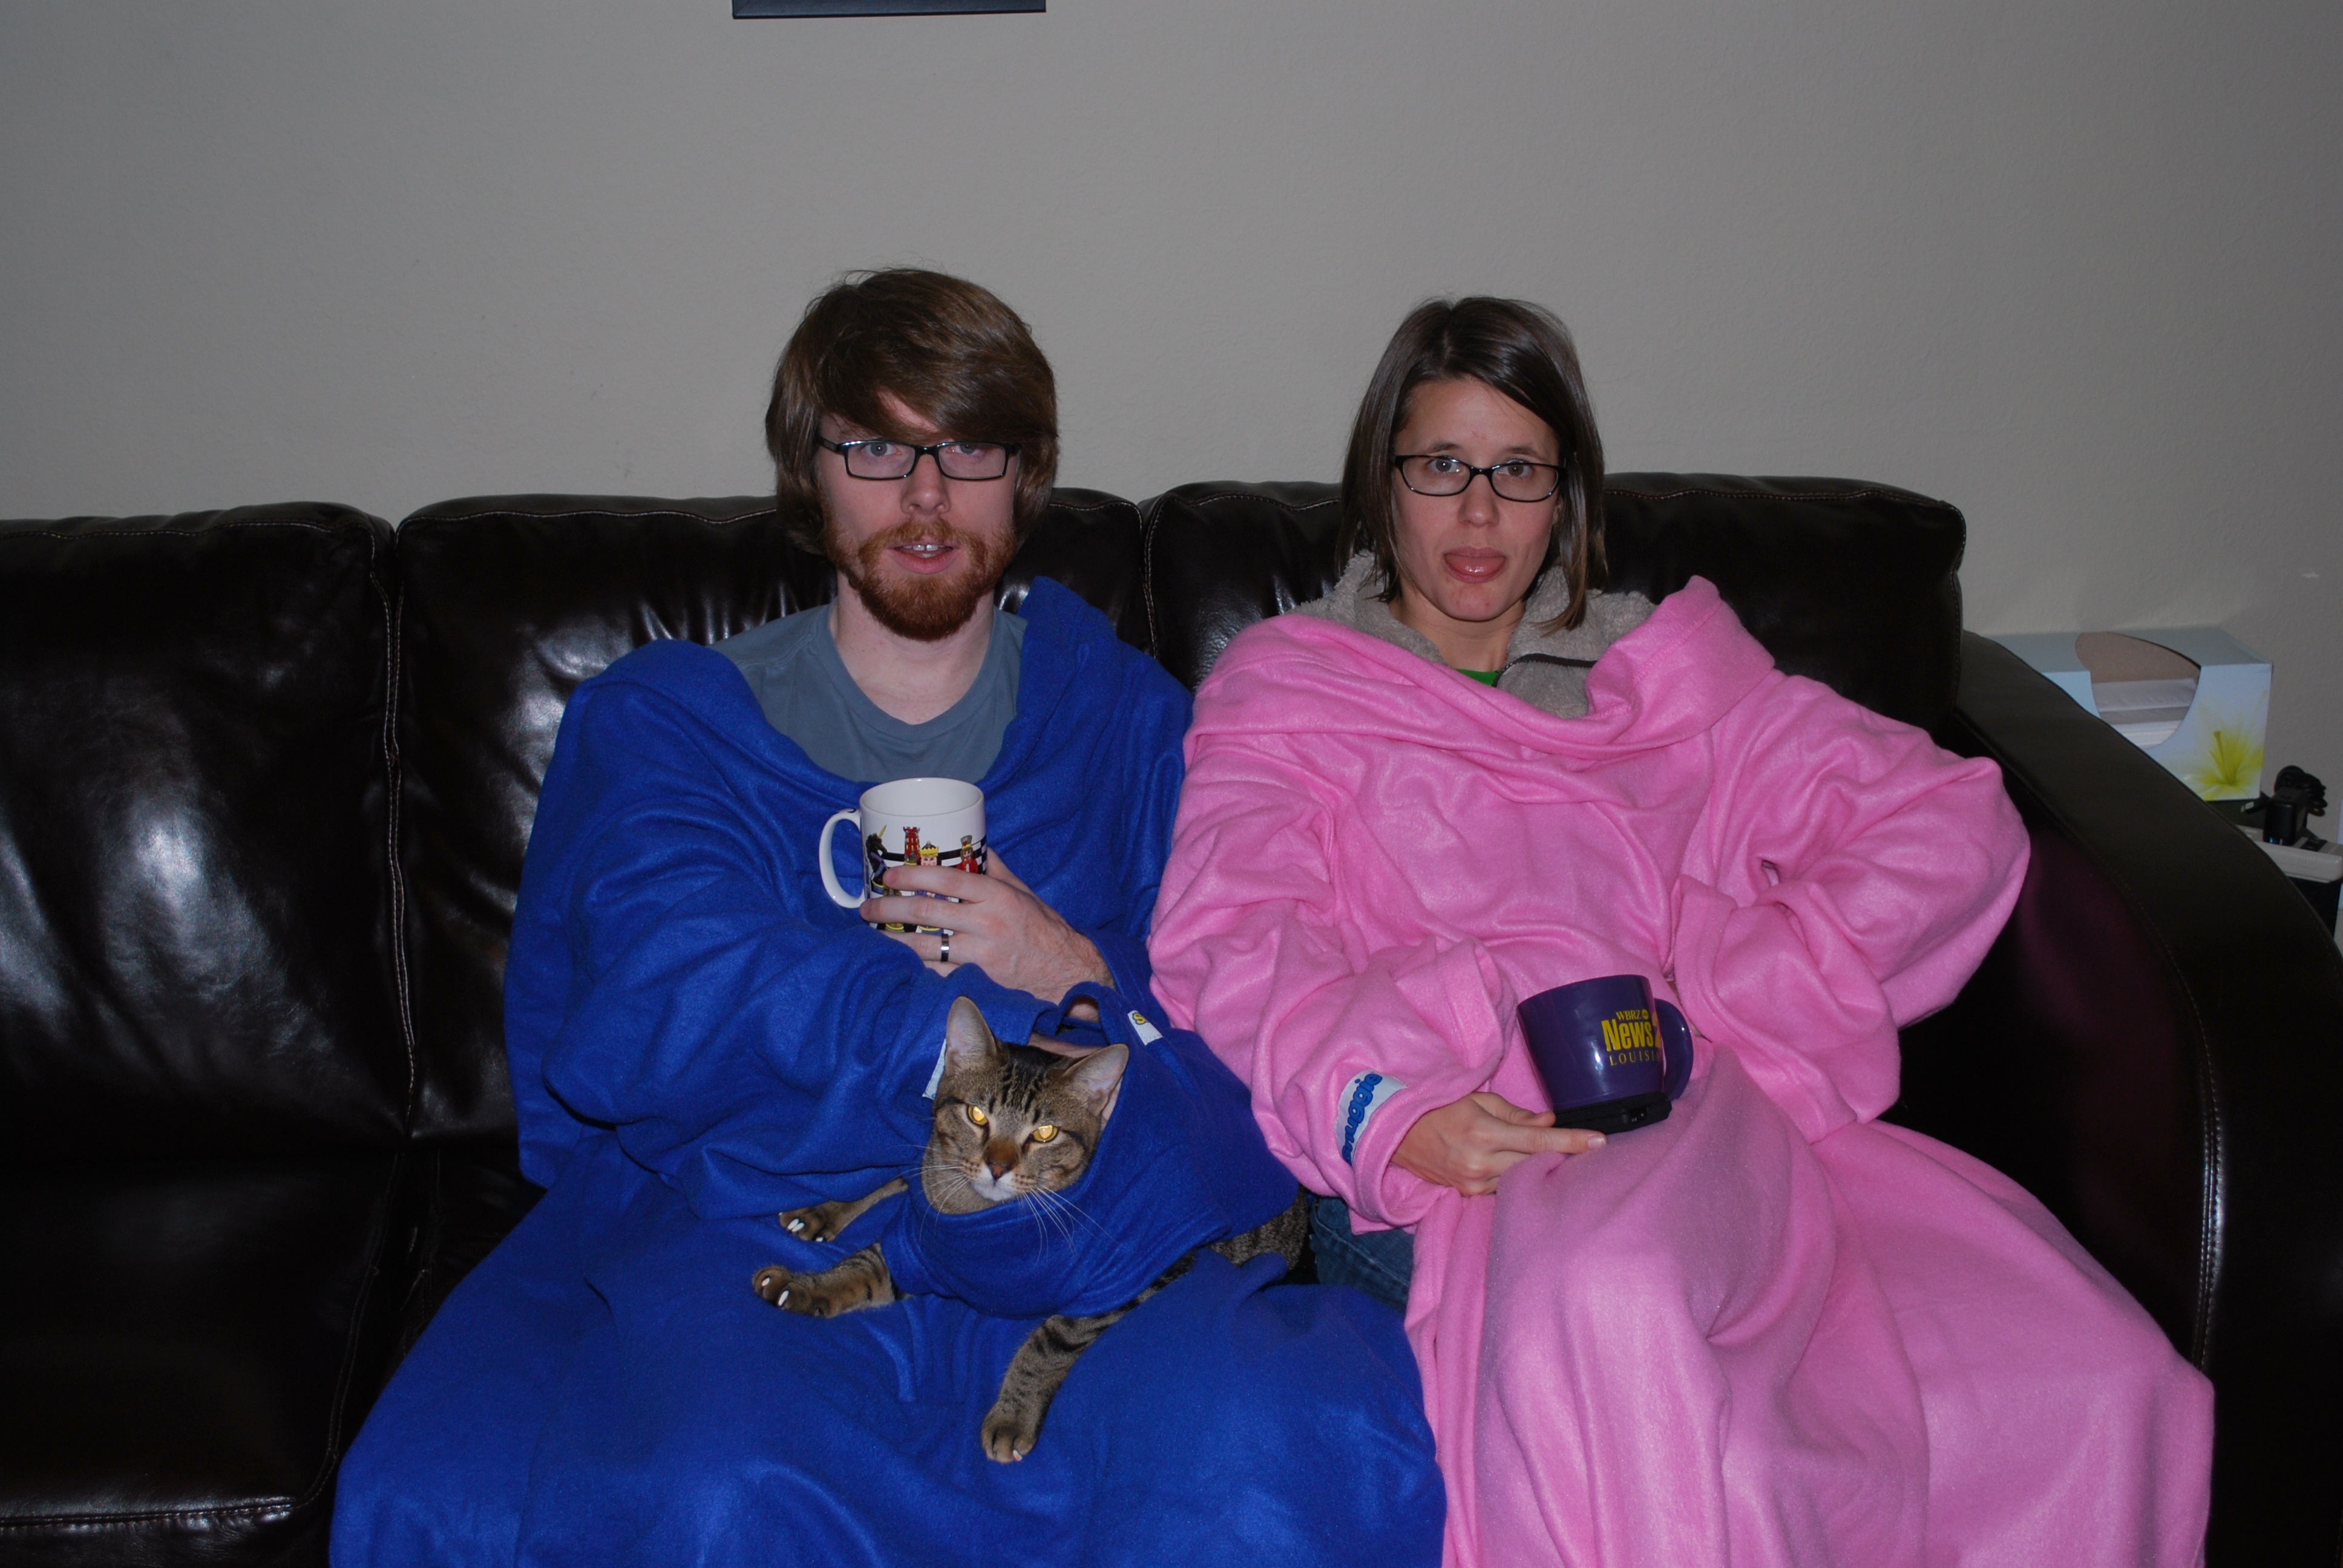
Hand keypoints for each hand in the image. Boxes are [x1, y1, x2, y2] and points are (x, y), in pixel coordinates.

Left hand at [862, 848, 1111, 1004]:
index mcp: (996, 895)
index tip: (888, 876)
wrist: (1067, 972)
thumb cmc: (1043, 929)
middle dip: (890, 908)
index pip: (945, 879)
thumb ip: (996, 870)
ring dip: (894, 940)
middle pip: (927, 911)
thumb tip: (974, 844)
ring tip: (874, 936)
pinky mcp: (977, 980)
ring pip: (925, 945)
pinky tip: (898, 962)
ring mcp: (980, 953)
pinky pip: (936, 972)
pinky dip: (915, 966)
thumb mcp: (1023, 892)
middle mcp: (986, 922)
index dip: (911, 876)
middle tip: (867, 908)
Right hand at [1392, 1092, 1605, 1195]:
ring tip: (1553, 1156)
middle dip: (1562, 1156)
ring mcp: (1473, 1183)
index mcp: (1484, 1133)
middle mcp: (1480, 1163)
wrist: (1395, 1132)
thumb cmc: (1437, 1107)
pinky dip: (1516, 1176)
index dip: (1572, 1141)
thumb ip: (1516, 1114)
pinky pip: (1504, 1187)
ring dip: (1539, 1167)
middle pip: (1536, 1164)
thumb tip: (1549, 1122)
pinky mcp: (1468, 1194)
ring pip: (1522, 1179)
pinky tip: (1522, 1167)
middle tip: (1587, 1148)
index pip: (1539, 1140)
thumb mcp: (1476, 1099)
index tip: (1601, 1142)